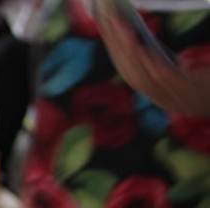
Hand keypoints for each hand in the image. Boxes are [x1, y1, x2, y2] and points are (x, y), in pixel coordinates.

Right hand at [97, 2, 209, 116]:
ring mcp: (175, 99)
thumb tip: (142, 44)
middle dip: (115, 45)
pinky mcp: (188, 92)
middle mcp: (164, 100)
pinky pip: (162, 76)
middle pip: (130, 72)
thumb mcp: (190, 76)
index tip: (106, 26)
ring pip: (140, 75)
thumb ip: (168, 66)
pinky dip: (147, 60)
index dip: (115, 50)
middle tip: (107, 18)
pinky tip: (139, 44)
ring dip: (126, 49)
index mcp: (162, 96)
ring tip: (120, 25)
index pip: (130, 72)